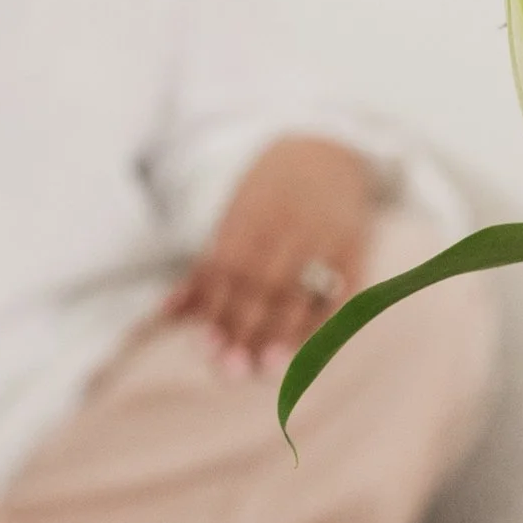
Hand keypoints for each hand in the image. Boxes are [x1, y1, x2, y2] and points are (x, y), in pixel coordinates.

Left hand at [166, 136, 379, 367]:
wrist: (327, 152)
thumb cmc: (268, 196)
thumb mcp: (234, 219)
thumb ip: (205, 268)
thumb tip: (166, 314)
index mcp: (251, 210)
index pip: (229, 266)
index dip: (216, 309)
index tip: (203, 349)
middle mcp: (289, 220)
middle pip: (263, 282)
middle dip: (244, 327)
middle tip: (229, 369)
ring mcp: (326, 234)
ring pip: (300, 290)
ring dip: (280, 334)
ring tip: (262, 367)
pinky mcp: (356, 248)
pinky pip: (338, 293)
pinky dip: (320, 325)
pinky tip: (302, 352)